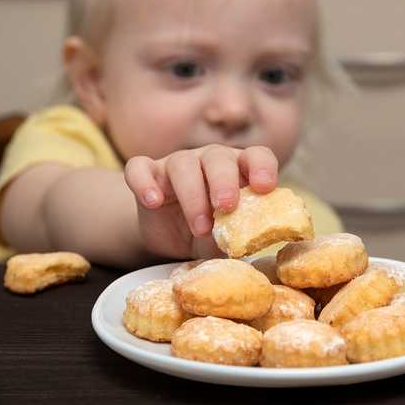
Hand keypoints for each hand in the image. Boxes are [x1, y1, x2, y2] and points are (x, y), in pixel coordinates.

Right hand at [124, 144, 277, 258]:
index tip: (265, 187)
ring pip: (182, 164)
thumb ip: (242, 238)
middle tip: (226, 207)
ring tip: (199, 228)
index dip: (262, 167)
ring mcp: (177, 164)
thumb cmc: (212, 234)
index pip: (256, 156)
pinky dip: (143, 182)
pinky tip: (152, 202)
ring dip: (192, 195)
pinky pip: (139, 168)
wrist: (173, 239)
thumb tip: (255, 249)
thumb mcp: (229, 239)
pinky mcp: (148, 174)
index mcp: (239, 170)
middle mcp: (210, 160)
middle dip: (224, 181)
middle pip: (217, 157)